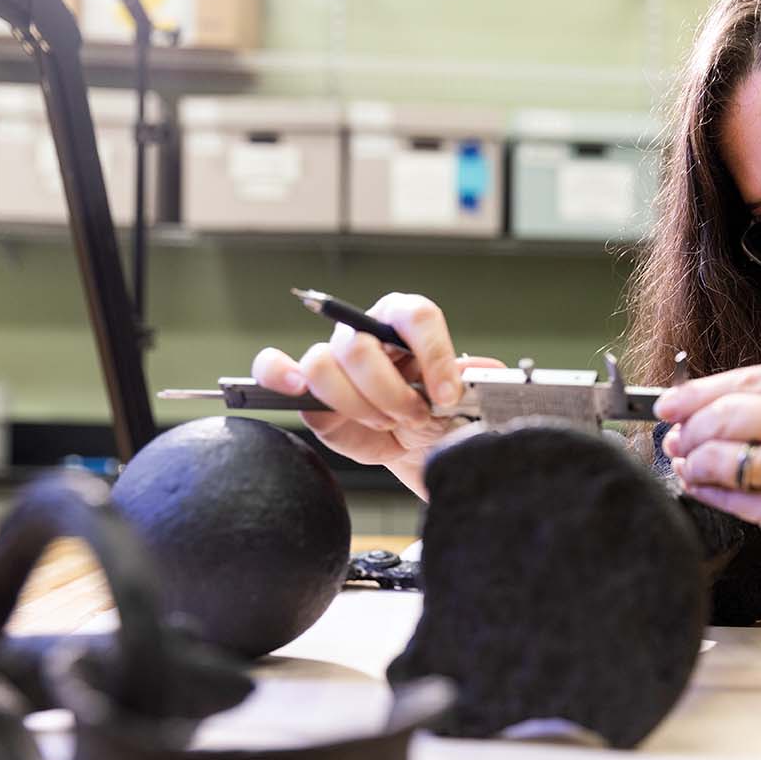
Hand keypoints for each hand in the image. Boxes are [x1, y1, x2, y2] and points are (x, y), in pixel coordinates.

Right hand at [252, 293, 503, 492]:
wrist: (415, 443)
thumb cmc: (436, 410)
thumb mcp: (463, 398)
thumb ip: (472, 381)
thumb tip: (487, 371)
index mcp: (404, 318)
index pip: (415, 316)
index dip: (433, 356)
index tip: (447, 394)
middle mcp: (364, 331)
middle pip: (362, 348)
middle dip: (391, 393)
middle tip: (414, 417)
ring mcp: (332, 358)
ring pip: (322, 365)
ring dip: (357, 405)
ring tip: (385, 423)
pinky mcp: (306, 389)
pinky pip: (272, 367)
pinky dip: (278, 375)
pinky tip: (299, 390)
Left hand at [653, 362, 760, 600]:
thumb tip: (705, 408)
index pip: (751, 376)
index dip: (701, 390)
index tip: (672, 401)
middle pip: (727, 410)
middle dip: (689, 426)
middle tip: (676, 439)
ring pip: (720, 453)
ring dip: (694, 461)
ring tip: (690, 466)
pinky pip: (729, 494)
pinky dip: (708, 492)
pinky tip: (705, 490)